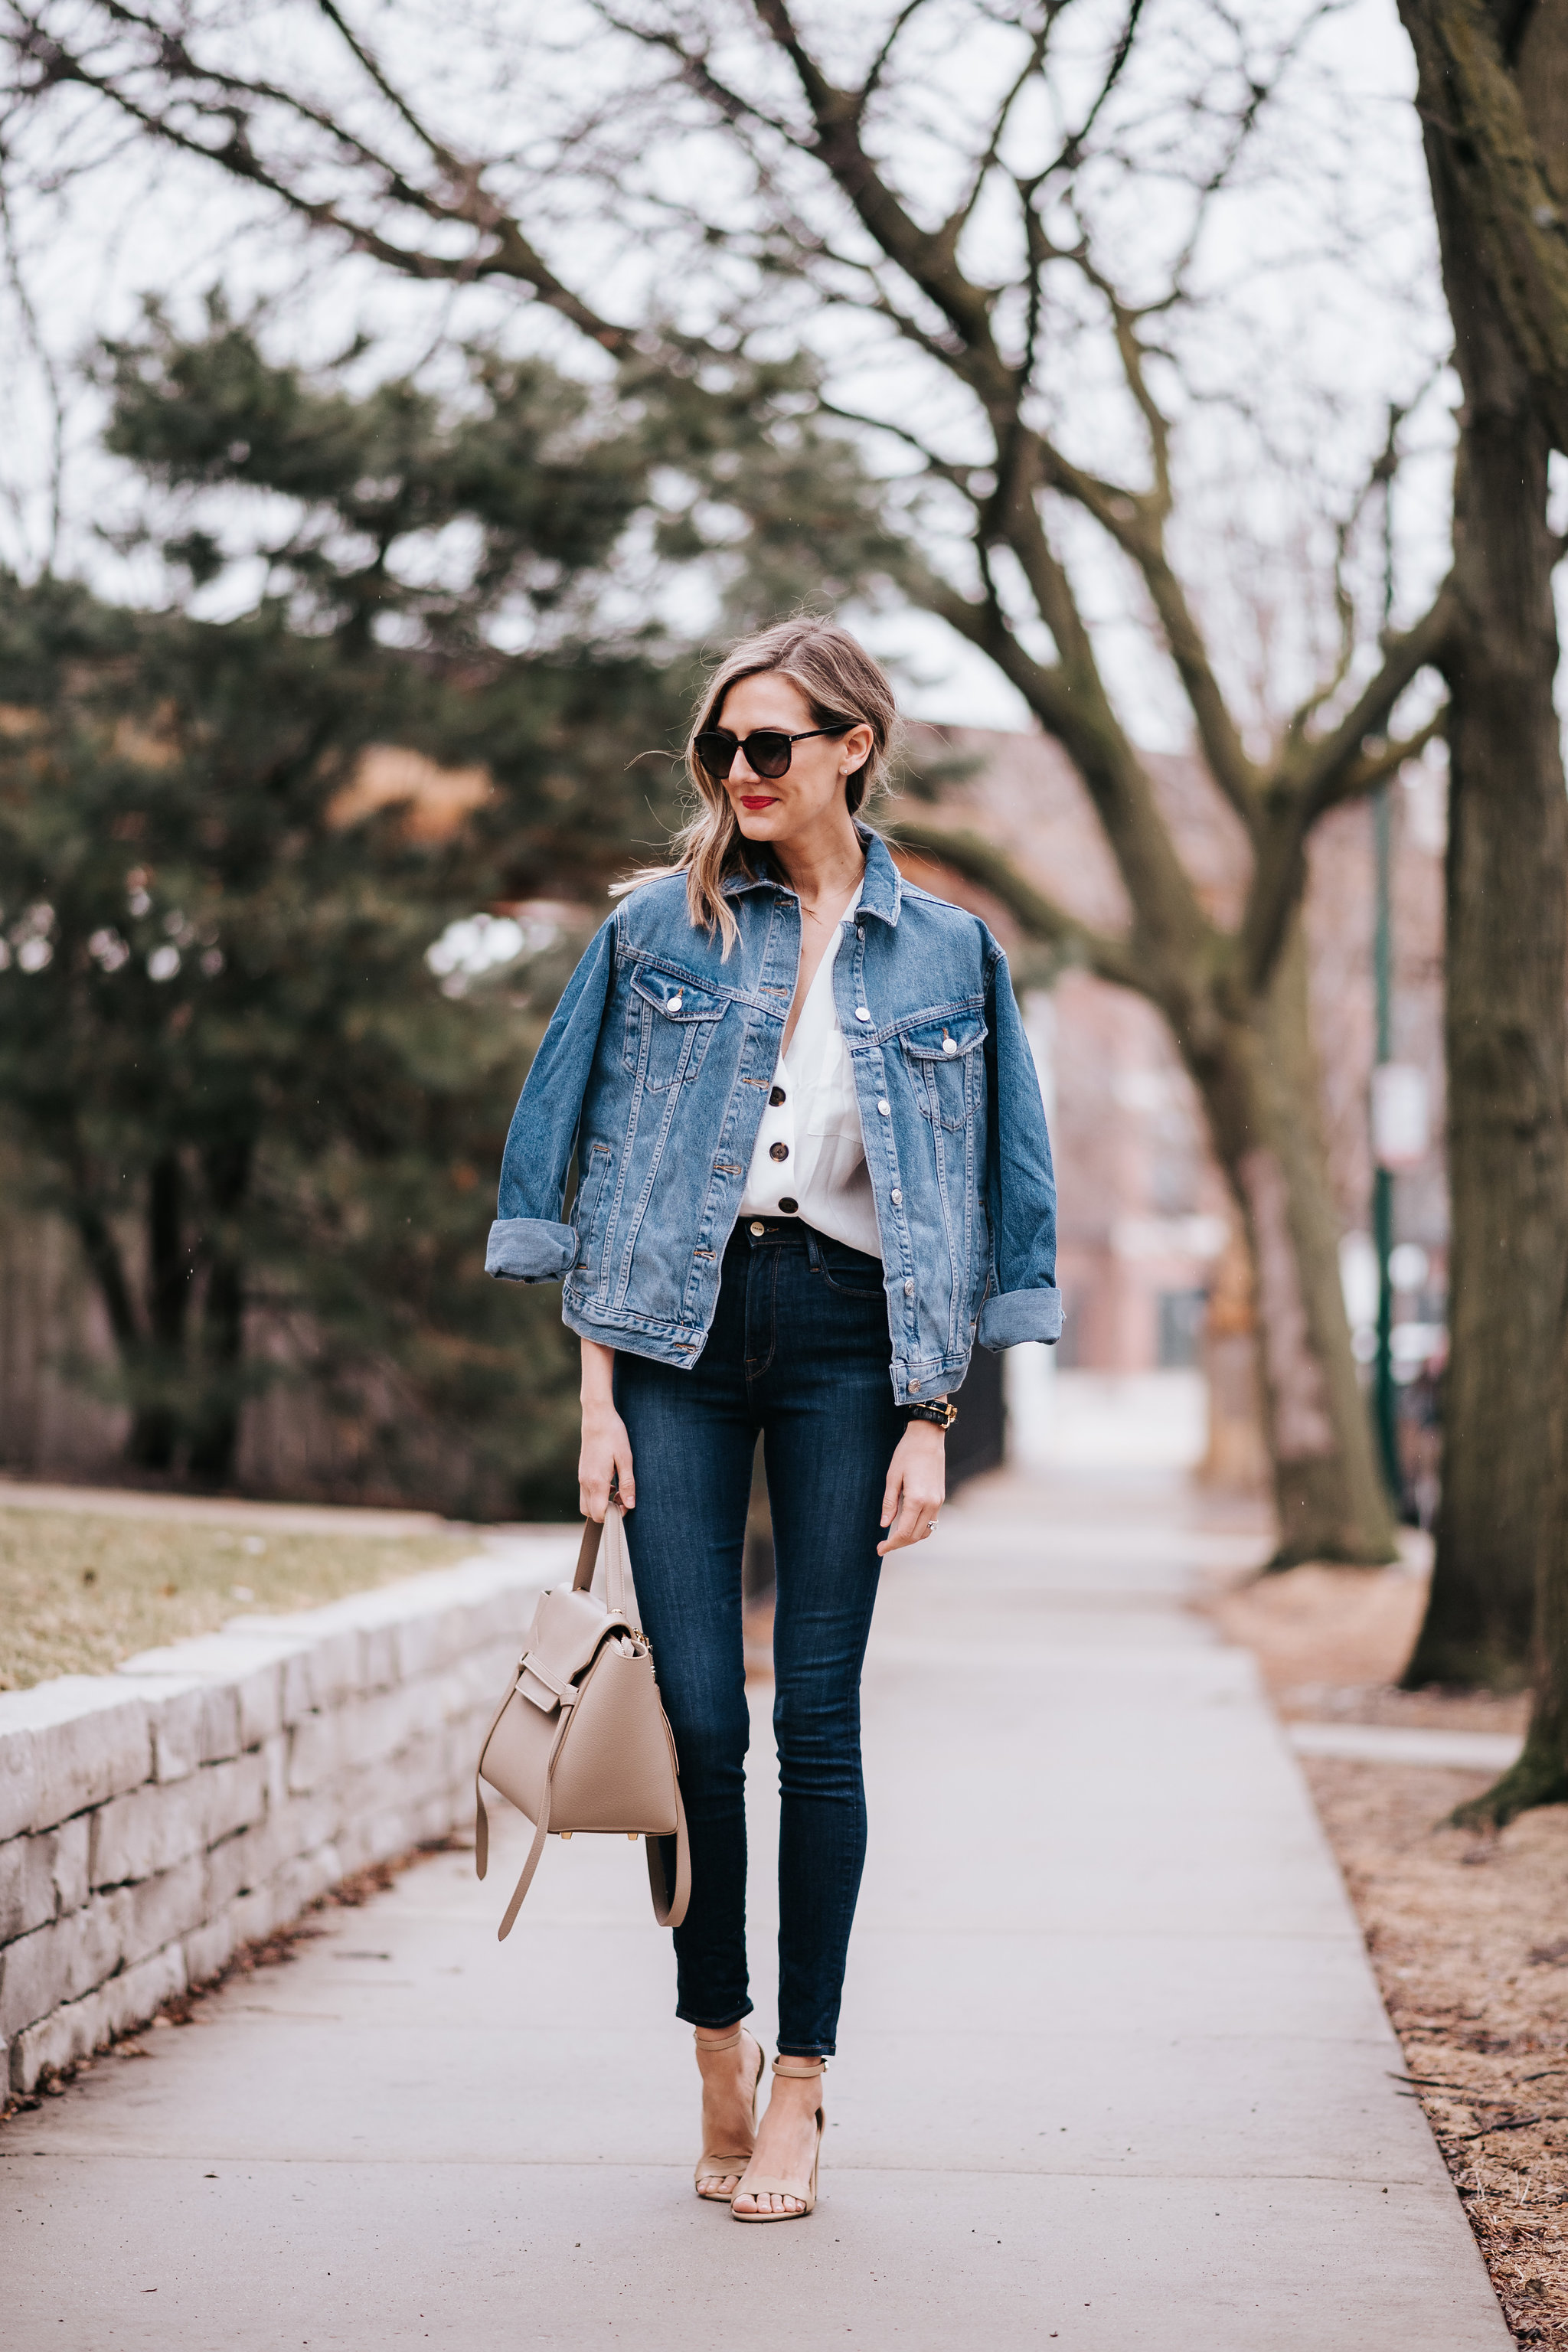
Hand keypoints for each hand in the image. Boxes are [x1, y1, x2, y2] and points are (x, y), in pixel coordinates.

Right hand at [579, 1338, 634, 1520]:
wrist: (597, 1417)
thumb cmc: (613, 1436)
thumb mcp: (626, 1459)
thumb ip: (627, 1484)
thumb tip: (631, 1505)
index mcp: (596, 1482)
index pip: (599, 1514)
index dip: (614, 1516)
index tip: (627, 1505)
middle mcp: (585, 1482)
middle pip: (590, 1514)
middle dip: (606, 1513)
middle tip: (623, 1500)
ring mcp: (582, 1478)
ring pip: (586, 1504)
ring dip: (601, 1504)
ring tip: (618, 1490)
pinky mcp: (582, 1472)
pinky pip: (586, 1493)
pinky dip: (598, 1495)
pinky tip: (611, 1481)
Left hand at [878, 1418, 946, 1554]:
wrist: (928, 1437)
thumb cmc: (906, 1454)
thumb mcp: (892, 1478)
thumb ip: (889, 1503)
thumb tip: (884, 1525)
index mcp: (917, 1500)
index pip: (904, 1532)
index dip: (891, 1544)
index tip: (879, 1549)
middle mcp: (931, 1504)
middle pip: (916, 1536)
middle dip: (899, 1544)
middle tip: (884, 1546)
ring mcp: (938, 1501)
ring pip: (926, 1531)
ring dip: (911, 1538)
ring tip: (894, 1537)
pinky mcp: (941, 1497)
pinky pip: (932, 1521)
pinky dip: (919, 1528)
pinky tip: (907, 1525)